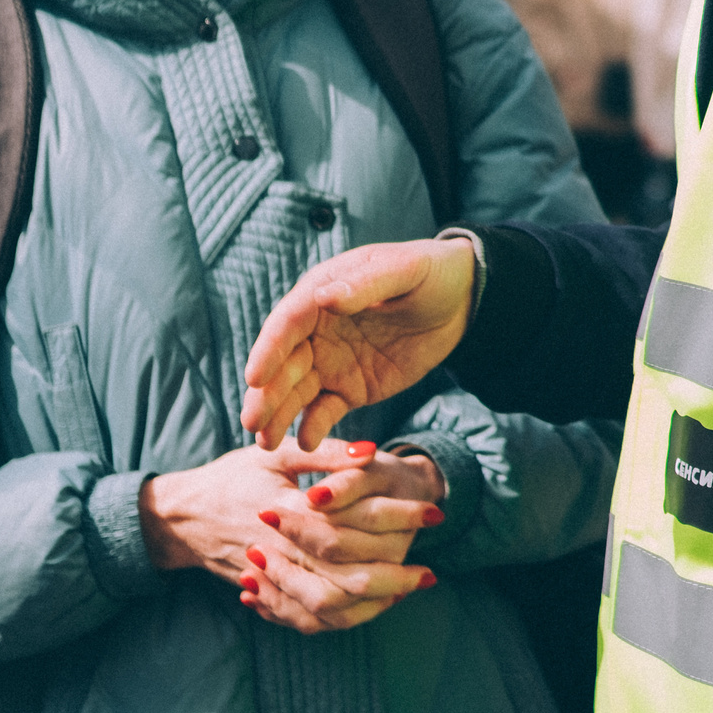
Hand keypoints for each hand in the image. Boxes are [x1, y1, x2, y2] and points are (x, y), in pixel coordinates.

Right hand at [137, 443, 434, 633]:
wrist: (182, 518)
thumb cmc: (232, 477)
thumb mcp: (274, 454)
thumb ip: (324, 453)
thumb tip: (371, 451)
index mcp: (285, 512)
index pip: (353, 522)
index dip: (398, 518)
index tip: (434, 512)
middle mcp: (279, 553)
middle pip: (348, 577)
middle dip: (397, 575)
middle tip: (431, 570)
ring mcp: (271, 581)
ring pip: (332, 607)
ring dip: (376, 603)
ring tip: (410, 590)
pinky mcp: (267, 597)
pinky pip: (310, 621)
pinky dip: (345, 618)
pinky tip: (375, 607)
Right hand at [242, 236, 478, 450]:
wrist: (462, 300)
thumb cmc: (429, 272)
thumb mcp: (404, 270)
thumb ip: (365, 284)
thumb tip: (324, 298)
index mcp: (321, 293)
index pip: (287, 324)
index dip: (269, 350)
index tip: (255, 377)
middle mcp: (317, 330)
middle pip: (284, 364)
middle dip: (266, 394)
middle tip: (251, 423)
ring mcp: (331, 362)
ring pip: (296, 392)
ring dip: (279, 416)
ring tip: (266, 442)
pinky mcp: (349, 388)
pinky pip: (325, 411)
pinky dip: (314, 426)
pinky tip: (307, 443)